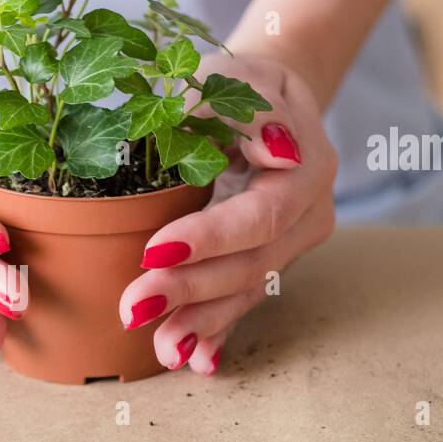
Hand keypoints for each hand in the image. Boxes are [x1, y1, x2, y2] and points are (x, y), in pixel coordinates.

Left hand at [118, 52, 336, 374]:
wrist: (265, 99)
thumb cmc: (238, 84)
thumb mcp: (237, 79)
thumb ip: (249, 113)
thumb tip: (277, 153)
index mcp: (306, 167)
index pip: (261, 215)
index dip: (211, 238)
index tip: (155, 251)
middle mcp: (309, 213)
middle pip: (253, 263)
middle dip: (191, 290)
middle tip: (133, 308)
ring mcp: (292, 244)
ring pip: (248, 290)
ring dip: (201, 323)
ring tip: (159, 349)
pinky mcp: (268, 262)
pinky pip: (244, 301)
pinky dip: (218, 333)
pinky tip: (196, 362)